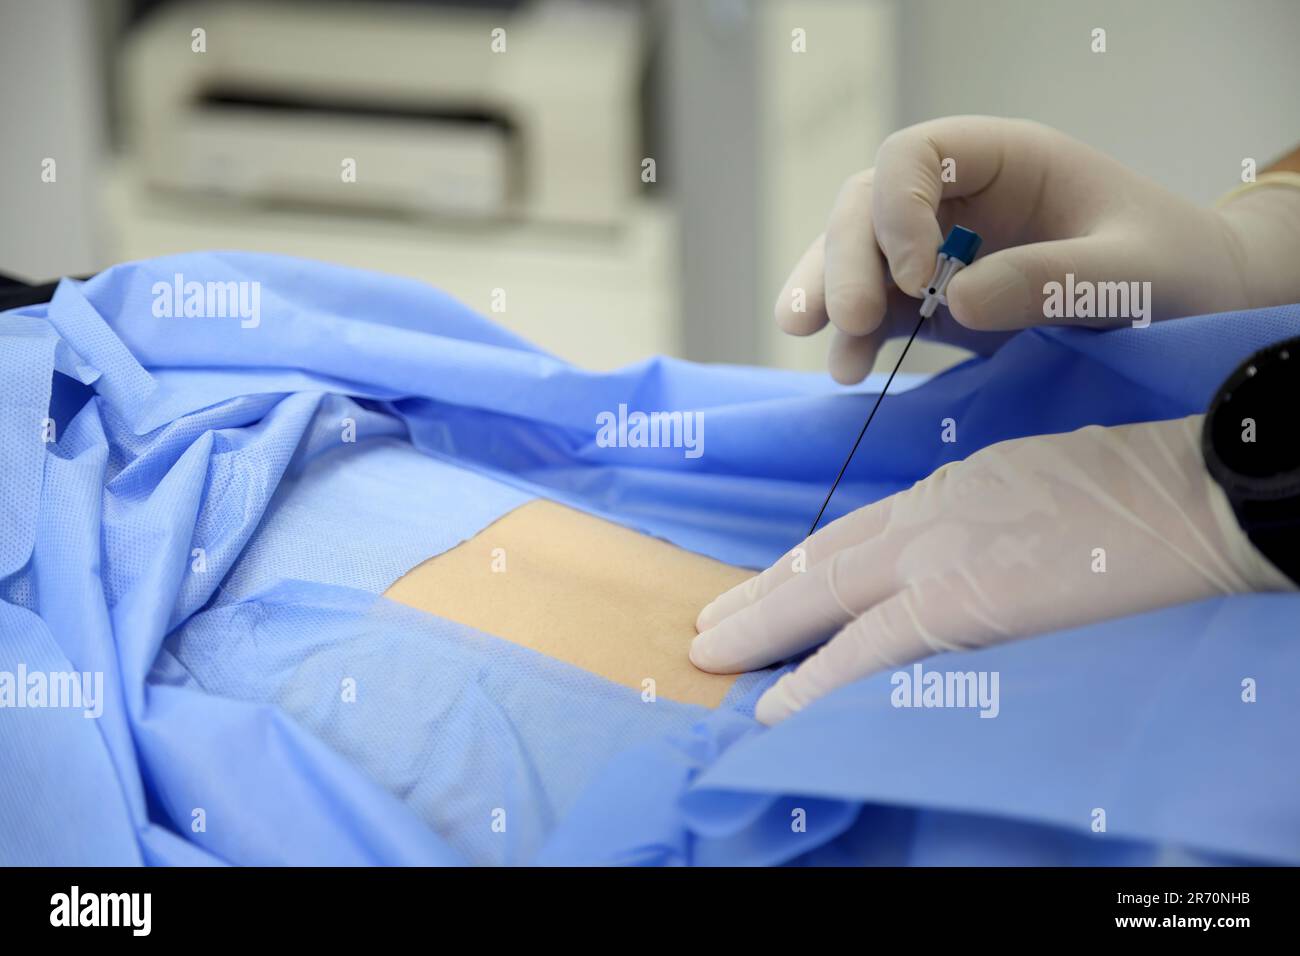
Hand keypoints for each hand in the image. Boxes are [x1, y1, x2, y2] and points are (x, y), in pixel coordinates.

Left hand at [691, 416, 1293, 723]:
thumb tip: (965, 554)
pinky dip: (812, 679)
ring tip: (712, 655)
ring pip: (822, 595)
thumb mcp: (1034, 481)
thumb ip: (982, 517)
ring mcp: (936, 555)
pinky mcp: (958, 602)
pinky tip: (773, 705)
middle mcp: (926, 515)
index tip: (763, 586)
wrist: (1186, 492)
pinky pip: (866, 648)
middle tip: (707, 627)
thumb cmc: (1131, 486)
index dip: (800, 565)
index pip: (852, 534)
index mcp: (948, 488)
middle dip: (757, 597)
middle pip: (819, 560)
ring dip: (761, 630)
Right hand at [778, 116, 1298, 383]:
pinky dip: (855, 335)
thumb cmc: (1176, 267)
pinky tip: (847, 369)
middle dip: (846, 259)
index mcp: (1006, 160)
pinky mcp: (937, 300)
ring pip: (856, 254)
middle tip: (852, 322)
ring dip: (829, 294)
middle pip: (869, 205)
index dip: (899, 207)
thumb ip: (1052, 279)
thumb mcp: (1131, 270)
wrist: (1194, 306)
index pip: (917, 155)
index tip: (917, 275)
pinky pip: (878, 306)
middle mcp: (960, 197)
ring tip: (816, 345)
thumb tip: (954, 300)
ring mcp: (942, 249)